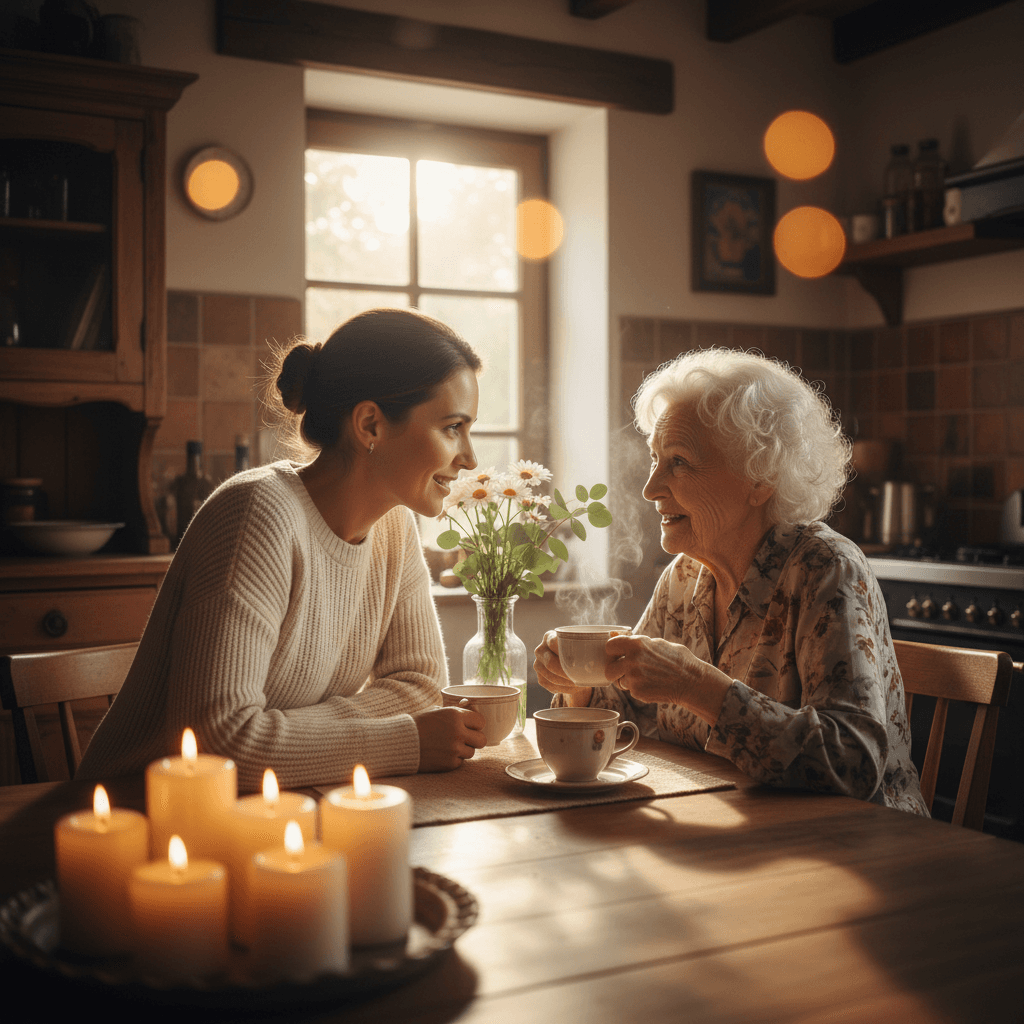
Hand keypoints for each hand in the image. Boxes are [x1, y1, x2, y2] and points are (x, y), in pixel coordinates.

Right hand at [413, 705, 485, 771]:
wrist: (400, 742)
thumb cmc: (418, 724)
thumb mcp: (437, 711)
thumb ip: (456, 710)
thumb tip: (470, 705)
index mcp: (455, 715)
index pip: (481, 721)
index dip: (476, 724)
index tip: (470, 726)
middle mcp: (458, 732)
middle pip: (481, 739)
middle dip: (474, 739)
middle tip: (465, 738)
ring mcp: (454, 749)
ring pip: (472, 752)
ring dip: (464, 750)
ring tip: (449, 746)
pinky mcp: (449, 764)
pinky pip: (460, 762)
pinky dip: (454, 759)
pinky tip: (442, 754)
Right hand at [533, 630, 592, 707]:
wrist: (571, 663)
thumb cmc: (580, 650)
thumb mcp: (584, 641)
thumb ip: (593, 640)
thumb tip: (613, 637)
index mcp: (549, 637)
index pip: (553, 643)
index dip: (565, 650)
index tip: (580, 657)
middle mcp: (540, 650)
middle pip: (551, 663)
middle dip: (567, 671)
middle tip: (582, 675)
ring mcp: (538, 665)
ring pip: (551, 677)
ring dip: (567, 682)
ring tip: (581, 682)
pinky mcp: (540, 679)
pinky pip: (551, 686)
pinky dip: (565, 689)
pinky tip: (575, 687)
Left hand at [604, 633, 731, 724]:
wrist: (692, 681)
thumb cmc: (677, 660)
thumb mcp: (657, 643)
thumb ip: (635, 642)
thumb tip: (615, 636)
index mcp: (636, 644)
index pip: (609, 646)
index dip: (612, 652)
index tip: (617, 656)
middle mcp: (632, 660)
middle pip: (609, 669)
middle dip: (616, 671)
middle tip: (626, 671)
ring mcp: (634, 678)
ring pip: (619, 681)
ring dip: (627, 681)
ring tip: (645, 678)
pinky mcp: (638, 692)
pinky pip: (631, 690)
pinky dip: (638, 689)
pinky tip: (652, 685)